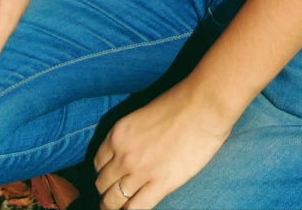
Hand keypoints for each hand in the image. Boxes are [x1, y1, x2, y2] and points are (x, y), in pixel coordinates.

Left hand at [93, 83, 235, 209]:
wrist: (203, 106)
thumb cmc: (179, 103)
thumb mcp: (143, 115)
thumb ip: (133, 136)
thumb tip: (134, 150)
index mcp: (118, 134)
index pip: (98, 163)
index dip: (104, 172)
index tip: (111, 177)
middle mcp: (123, 155)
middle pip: (102, 184)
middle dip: (107, 190)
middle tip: (115, 194)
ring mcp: (140, 172)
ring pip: (113, 201)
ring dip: (114, 206)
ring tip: (120, 208)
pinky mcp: (160, 185)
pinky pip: (135, 209)